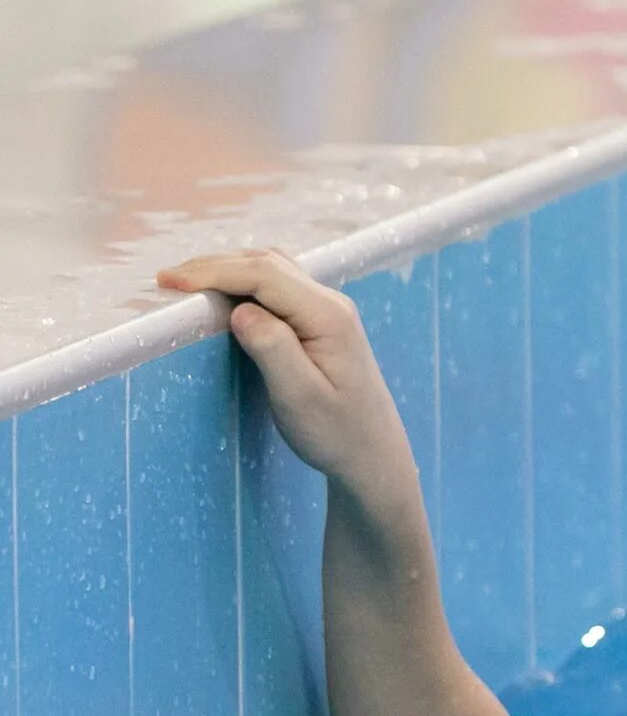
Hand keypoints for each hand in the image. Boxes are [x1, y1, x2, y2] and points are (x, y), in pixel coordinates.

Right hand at [159, 250, 418, 496]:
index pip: (264, 275)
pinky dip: (244, 280)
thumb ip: (273, 349)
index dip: (213, 272)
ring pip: (272, 269)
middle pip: (266, 264)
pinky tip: (220, 292)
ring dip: (228, 269)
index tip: (168, 282)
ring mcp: (328, 310)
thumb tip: (240, 310)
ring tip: (184, 282)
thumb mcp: (300, 397)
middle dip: (213, 266)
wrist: (372, 451)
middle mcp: (331, 303)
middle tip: (165, 280)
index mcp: (328, 316)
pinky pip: (278, 286)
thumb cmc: (335, 431)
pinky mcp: (320, 321)